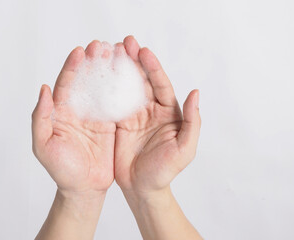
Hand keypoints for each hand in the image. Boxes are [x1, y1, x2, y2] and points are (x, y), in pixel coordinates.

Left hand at [32, 41, 115, 197]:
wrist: (84, 189)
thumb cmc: (61, 170)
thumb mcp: (43, 146)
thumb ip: (41, 118)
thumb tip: (44, 89)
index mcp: (61, 112)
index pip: (66, 83)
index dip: (72, 66)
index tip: (81, 51)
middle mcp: (79, 110)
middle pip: (86, 80)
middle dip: (93, 61)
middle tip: (103, 46)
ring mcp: (97, 116)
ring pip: (104, 88)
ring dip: (110, 70)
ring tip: (119, 54)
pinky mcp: (112, 124)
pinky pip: (119, 104)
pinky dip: (124, 89)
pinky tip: (132, 76)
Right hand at [114, 36, 200, 195]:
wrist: (143, 189)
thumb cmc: (166, 171)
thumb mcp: (185, 149)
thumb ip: (193, 122)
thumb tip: (196, 93)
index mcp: (168, 112)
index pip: (161, 84)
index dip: (153, 67)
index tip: (143, 51)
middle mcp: (151, 109)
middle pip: (142, 80)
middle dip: (134, 60)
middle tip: (125, 42)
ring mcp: (134, 115)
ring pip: (126, 87)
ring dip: (119, 69)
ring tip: (109, 51)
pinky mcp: (118, 123)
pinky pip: (111, 102)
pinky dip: (105, 88)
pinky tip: (97, 74)